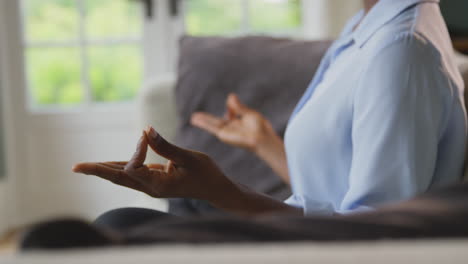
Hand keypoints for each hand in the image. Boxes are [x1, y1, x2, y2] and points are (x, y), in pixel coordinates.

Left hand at [72, 127, 236, 200]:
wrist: (215, 189)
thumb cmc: (205, 174)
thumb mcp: (189, 158)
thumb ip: (166, 146)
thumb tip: (146, 130)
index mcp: (158, 185)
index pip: (134, 167)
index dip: (137, 149)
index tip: (147, 134)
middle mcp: (150, 188)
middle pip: (117, 178)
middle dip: (97, 171)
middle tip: (75, 167)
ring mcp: (150, 185)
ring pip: (122, 177)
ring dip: (103, 170)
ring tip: (82, 167)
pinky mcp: (153, 180)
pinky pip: (131, 174)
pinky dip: (118, 167)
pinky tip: (106, 165)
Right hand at [190, 94, 276, 152]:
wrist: (261, 137)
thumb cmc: (260, 128)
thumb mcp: (248, 113)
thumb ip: (238, 106)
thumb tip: (230, 95)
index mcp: (239, 124)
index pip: (229, 116)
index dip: (230, 108)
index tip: (231, 102)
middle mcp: (232, 129)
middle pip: (216, 122)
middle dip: (207, 119)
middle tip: (196, 116)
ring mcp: (227, 132)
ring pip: (212, 124)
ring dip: (202, 121)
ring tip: (193, 118)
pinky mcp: (223, 134)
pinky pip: (211, 127)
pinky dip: (203, 123)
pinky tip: (194, 120)